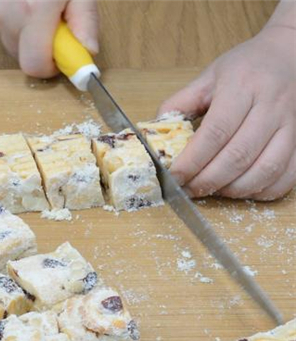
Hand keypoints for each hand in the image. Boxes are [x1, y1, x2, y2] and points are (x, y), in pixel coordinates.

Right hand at [0, 0, 98, 77]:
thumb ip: (84, 19)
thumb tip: (88, 51)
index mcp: (33, 14)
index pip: (34, 67)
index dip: (51, 63)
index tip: (60, 48)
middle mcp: (3, 13)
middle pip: (18, 54)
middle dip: (36, 42)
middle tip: (49, 13)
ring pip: (3, 35)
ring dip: (17, 24)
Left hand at [158, 16, 295, 200]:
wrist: (289, 56)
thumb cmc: (244, 68)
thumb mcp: (207, 78)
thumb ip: (179, 104)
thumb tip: (153, 135)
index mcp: (242, 87)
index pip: (216, 131)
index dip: (193, 160)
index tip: (175, 176)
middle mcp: (271, 106)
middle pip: (239, 155)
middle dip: (208, 180)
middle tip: (188, 189)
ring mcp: (291, 125)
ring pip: (265, 169)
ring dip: (234, 189)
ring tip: (212, 190)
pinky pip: (287, 176)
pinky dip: (262, 191)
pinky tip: (241, 190)